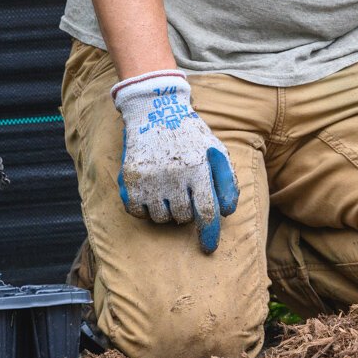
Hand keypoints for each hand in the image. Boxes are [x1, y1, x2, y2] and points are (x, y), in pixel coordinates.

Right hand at [112, 71, 239, 252]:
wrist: (154, 110)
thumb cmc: (190, 134)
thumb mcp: (215, 149)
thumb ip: (227, 179)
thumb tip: (226, 211)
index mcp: (197, 168)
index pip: (205, 212)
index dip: (209, 234)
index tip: (208, 247)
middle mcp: (173, 175)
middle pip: (182, 217)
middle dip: (186, 212)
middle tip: (184, 195)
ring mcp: (149, 178)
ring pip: (160, 217)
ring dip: (166, 211)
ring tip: (168, 190)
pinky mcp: (130, 179)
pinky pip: (137, 212)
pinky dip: (144, 209)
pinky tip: (151, 192)